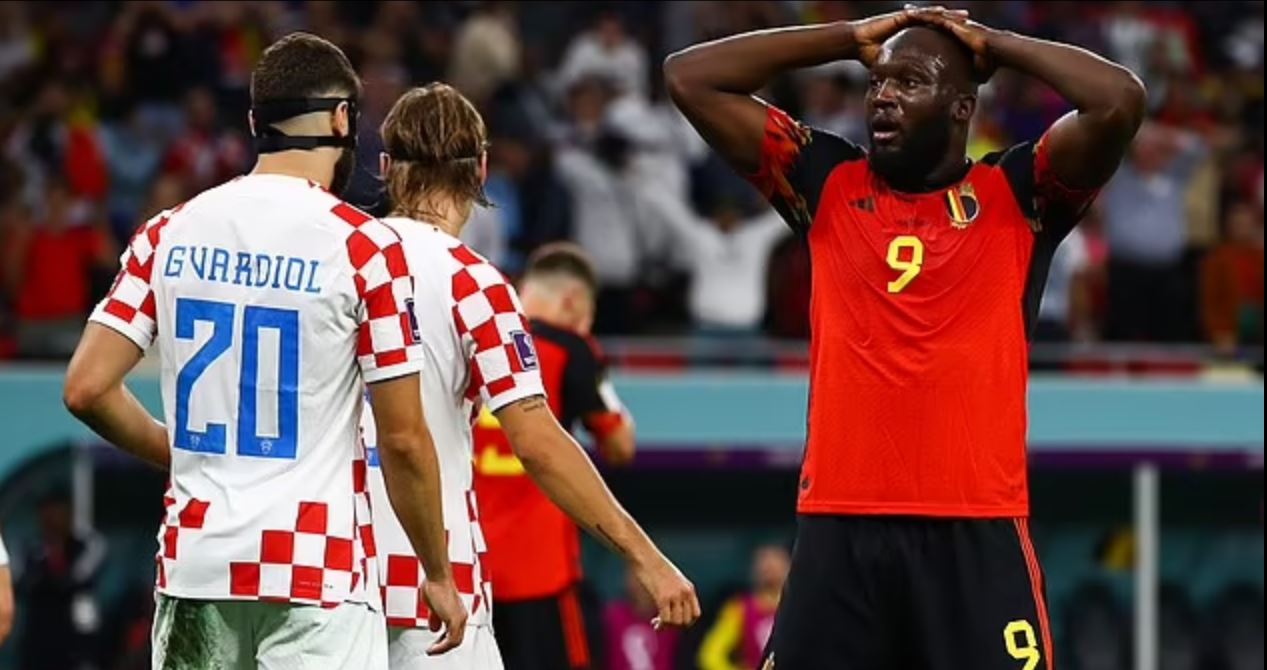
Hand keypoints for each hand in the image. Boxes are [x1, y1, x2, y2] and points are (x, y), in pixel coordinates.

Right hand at [421, 578, 467, 654]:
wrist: (438, 576)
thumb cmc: (436, 584)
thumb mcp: (434, 606)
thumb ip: (436, 617)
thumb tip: (435, 628)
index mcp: (458, 612)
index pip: (455, 632)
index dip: (445, 640)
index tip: (436, 643)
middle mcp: (462, 615)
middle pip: (457, 639)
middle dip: (444, 646)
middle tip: (434, 650)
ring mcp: (460, 617)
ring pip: (456, 641)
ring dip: (443, 648)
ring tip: (433, 651)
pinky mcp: (455, 619)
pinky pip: (452, 640)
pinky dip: (443, 646)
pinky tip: (435, 647)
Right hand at [633, 556, 700, 628]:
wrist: (645, 556)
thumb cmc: (655, 565)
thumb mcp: (672, 578)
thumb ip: (677, 591)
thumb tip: (674, 606)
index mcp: (689, 589)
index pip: (696, 614)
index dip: (686, 622)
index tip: (675, 622)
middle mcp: (685, 593)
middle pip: (686, 620)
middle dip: (675, 626)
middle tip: (663, 623)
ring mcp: (675, 595)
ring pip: (676, 622)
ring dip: (666, 626)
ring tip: (657, 622)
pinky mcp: (662, 597)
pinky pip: (665, 619)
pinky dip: (660, 625)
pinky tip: (654, 622)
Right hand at [852, 6, 968, 66]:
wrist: (857, 43)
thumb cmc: (871, 55)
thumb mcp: (892, 65)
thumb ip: (902, 73)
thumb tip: (908, 91)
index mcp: (914, 34)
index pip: (937, 33)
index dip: (951, 34)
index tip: (965, 38)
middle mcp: (914, 23)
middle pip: (940, 21)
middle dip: (956, 22)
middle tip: (973, 23)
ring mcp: (908, 18)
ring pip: (934, 15)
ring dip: (949, 15)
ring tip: (964, 16)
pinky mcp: (902, 15)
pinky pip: (920, 14)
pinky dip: (931, 13)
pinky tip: (943, 13)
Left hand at [907, 9, 998, 81]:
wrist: (999, 53)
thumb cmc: (990, 63)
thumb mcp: (973, 73)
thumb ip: (964, 79)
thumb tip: (960, 95)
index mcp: (958, 36)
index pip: (939, 30)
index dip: (928, 27)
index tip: (916, 28)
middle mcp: (956, 27)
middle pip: (935, 19)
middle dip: (921, 16)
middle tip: (907, 13)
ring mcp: (956, 24)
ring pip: (934, 16)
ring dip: (920, 13)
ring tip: (906, 11)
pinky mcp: (956, 24)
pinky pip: (937, 18)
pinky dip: (925, 15)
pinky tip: (913, 14)